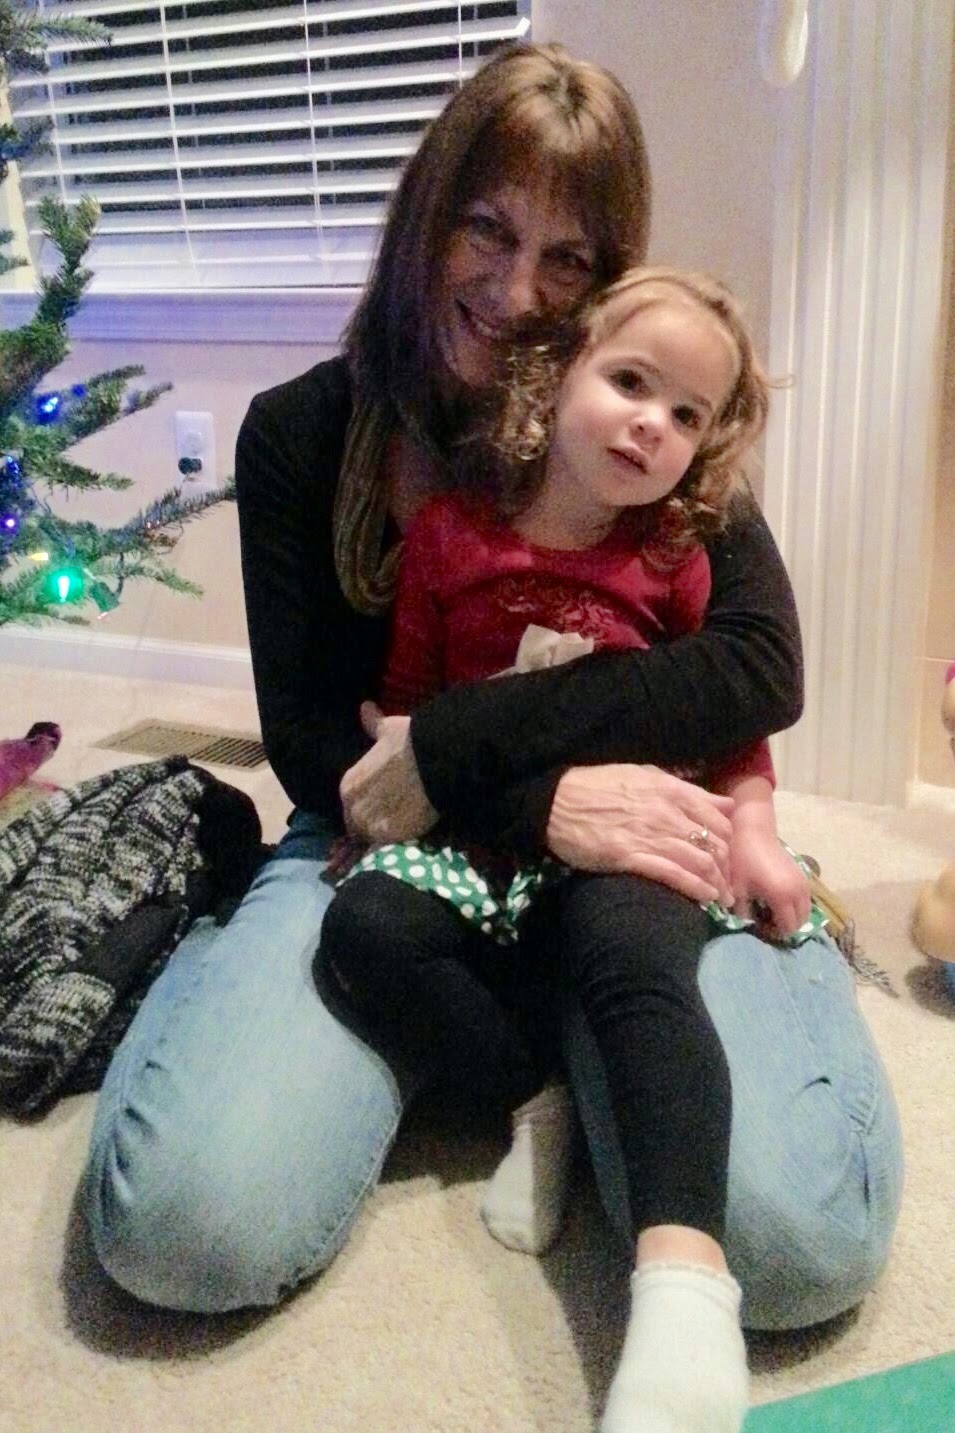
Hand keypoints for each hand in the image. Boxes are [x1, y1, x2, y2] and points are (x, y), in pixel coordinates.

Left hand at [339, 702, 438, 842]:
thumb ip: (374, 724)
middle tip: (394, 819)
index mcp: (349, 783)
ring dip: (382, 836)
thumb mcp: (388, 729)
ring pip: (371, 838)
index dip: (367, 805)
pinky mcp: (388, 838)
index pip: (351, 804)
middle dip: (371, 823)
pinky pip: (386, 847)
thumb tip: (365, 707)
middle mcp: (353, 806)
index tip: (382, 804)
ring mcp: (369, 824)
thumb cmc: (409, 742)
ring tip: (401, 830)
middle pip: (357, 825)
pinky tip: (407, 836)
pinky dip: (394, 843)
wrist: (433, 761)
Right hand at [546, 765, 735, 905]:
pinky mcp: (632, 857)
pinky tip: (707, 899)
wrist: (556, 802)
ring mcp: (650, 835)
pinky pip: (673, 875)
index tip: (731, 856)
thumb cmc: (597, 786)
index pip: (717, 818)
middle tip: (731, 884)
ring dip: (717, 883)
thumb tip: (724, 803)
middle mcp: (667, 812)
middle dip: (728, 867)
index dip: (729, 841)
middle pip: (714, 843)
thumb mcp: (645, 775)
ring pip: (699, 861)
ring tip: (724, 899)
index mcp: (671, 790)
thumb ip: (686, 789)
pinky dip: (695, 889)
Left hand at [730, 827, 811, 935]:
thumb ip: (742, 910)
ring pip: (806, 910)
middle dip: (787, 926)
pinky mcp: (803, 874)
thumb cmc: (742, 858)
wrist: (753, 831)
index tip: (761, 930)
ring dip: (794, 916)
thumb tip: (747, 923)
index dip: (776, 933)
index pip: (788, 927)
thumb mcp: (737, 887)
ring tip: (773, 913)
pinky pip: (806, 898)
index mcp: (782, 896)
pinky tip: (779, 901)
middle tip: (768, 923)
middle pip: (801, 921)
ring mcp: (803, 882)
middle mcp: (798, 891)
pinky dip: (797, 905)